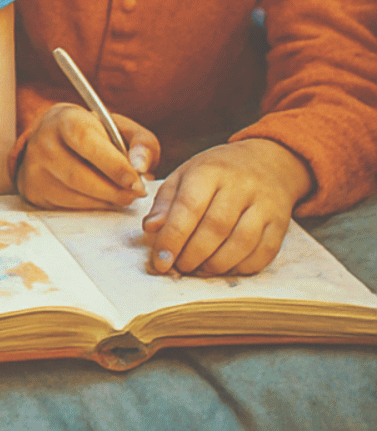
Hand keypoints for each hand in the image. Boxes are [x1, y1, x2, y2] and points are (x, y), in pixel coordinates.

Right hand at [17, 103, 159, 209]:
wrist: (53, 137)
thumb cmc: (94, 134)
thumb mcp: (120, 129)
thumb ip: (142, 143)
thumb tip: (141, 167)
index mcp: (65, 119)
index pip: (86, 142)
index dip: (112, 164)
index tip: (136, 182)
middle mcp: (42, 142)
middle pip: (78, 174)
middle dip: (113, 190)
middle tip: (136, 194)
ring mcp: (33, 167)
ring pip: (73, 194)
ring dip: (105, 201)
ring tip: (123, 196)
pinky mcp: (33, 189)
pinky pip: (66, 205)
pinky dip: (91, 206)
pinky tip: (103, 199)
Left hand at [141, 139, 312, 275]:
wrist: (267, 163)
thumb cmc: (217, 173)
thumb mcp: (185, 175)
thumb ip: (166, 202)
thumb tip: (151, 229)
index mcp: (210, 171)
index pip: (188, 207)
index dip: (172, 237)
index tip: (160, 260)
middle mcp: (241, 186)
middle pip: (215, 228)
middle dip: (192, 255)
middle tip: (178, 267)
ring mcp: (265, 206)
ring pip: (241, 244)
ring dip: (215, 264)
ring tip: (198, 269)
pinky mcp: (281, 225)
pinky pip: (263, 254)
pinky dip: (240, 267)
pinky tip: (223, 268)